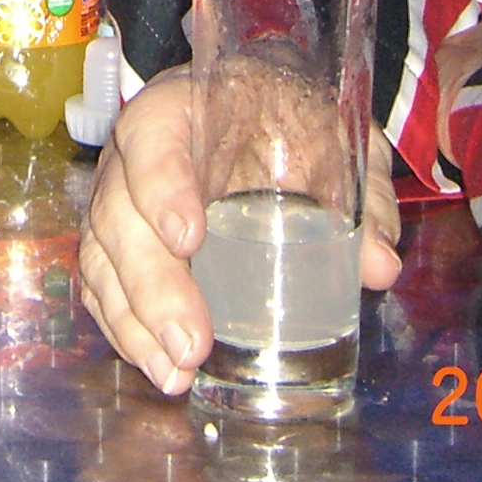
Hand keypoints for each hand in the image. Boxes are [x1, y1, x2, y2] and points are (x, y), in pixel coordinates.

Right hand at [77, 72, 401, 395]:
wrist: (265, 120)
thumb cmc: (291, 122)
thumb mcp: (335, 139)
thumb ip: (360, 193)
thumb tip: (379, 264)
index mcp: (182, 108)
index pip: (152, 137)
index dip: (161, 186)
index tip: (190, 238)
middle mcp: (134, 154)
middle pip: (118, 213)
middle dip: (151, 284)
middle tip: (191, 341)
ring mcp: (120, 201)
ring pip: (102, 257)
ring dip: (134, 321)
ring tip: (176, 372)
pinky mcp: (119, 246)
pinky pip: (102, 287)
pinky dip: (125, 330)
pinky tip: (159, 366)